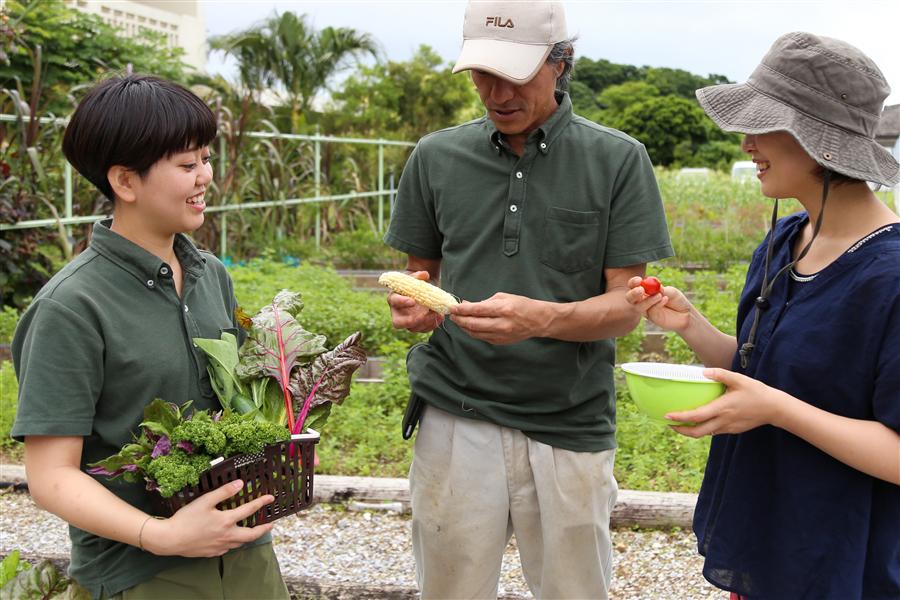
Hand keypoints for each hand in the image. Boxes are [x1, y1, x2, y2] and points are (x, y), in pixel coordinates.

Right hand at [144, 479, 274, 556]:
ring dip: (249, 537)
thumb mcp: (205, 501)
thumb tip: (240, 484)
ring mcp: (220, 546)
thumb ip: (224, 492)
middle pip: (251, 535)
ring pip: (240, 543)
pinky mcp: (212, 553)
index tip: (271, 499)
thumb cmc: (186, 519)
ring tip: (253, 531)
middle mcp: (227, 536)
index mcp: (226, 521)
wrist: (170, 539)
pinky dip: (234, 543)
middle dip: (263, 529)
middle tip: (270, 525)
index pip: (249, 510)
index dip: (262, 503)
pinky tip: (231, 538)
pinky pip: (228, 549)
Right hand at [386, 271, 443, 332]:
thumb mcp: (415, 277)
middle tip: (423, 315)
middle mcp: (398, 312)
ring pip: (413, 328)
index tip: (413, 301)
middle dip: (410, 321)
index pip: (394, 301)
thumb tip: (424, 274)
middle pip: (398, 323)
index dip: (402, 302)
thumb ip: (418, 275)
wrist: (422, 288)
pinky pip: (423, 329)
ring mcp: (407, 321)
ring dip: (426, 322)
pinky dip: (432, 325)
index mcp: (394, 298)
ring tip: (436, 313)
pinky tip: (440, 316)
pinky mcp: (417, 325)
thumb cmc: (415, 282)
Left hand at [449, 292, 544, 344]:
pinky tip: (469, 326)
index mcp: (503, 309)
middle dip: (459, 320)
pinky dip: (473, 332)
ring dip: (464, 327)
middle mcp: (502, 324)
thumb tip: (467, 304)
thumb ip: (485, 301)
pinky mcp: (500, 342)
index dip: (462, 309)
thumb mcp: (504, 297)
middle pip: (473, 324)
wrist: (538, 320)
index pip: (477, 310)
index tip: (452, 307)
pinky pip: (482, 337)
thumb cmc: (521, 305)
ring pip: (475, 333)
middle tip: (452, 315)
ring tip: (458, 320)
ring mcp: (501, 335)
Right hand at [624, 276, 692, 332]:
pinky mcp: (651, 317)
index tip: (639, 280)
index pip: (633, 285)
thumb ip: (660, 289)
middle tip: (641, 290)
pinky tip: (665, 300)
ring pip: (638, 306)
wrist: (685, 313)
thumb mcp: (670, 291)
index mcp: (645, 290)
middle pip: (630, 297)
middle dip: (633, 293)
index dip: (633, 282)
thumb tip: (652, 286)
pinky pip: (650, 310)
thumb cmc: (676, 300)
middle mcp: (642, 300)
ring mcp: (645, 310)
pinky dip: (657, 304)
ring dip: (648, 300)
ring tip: (660, 295)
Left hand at [667, 368, 785, 436]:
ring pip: (705, 434)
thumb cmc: (757, 392)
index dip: (680, 417)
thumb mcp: (739, 379)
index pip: (697, 416)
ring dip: (691, 431)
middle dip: (680, 430)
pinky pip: (714, 432)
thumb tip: (703, 372)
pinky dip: (703, 429)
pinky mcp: (733, 430)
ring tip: (679, 424)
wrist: (775, 409)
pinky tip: (699, 422)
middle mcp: (723, 420)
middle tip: (668, 423)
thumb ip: (721, 374)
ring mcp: (728, 428)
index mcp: (723, 408)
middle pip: (697, 432)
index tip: (667, 415)